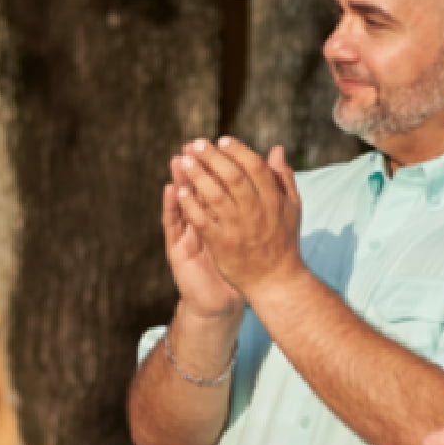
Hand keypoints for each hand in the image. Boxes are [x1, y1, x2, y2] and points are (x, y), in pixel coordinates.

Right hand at [165, 150, 244, 319]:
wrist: (225, 300)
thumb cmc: (239, 266)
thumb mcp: (250, 234)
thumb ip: (258, 209)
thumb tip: (272, 181)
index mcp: (220, 216)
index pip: (218, 185)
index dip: (218, 166)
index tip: (219, 144)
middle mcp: (202, 221)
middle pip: (198, 188)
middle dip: (196, 166)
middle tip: (192, 146)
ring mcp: (188, 233)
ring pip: (183, 201)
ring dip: (180, 179)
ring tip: (177, 159)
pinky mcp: (178, 249)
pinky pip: (173, 224)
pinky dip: (171, 206)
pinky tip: (170, 190)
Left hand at [174, 137, 303, 294]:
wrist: (276, 281)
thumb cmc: (284, 241)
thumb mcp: (291, 208)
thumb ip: (283, 178)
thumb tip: (277, 149)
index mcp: (273, 200)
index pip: (255, 167)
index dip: (238, 151)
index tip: (222, 140)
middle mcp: (256, 211)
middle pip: (232, 176)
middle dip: (212, 157)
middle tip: (196, 144)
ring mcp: (238, 228)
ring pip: (215, 195)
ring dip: (197, 175)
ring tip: (183, 160)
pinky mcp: (222, 244)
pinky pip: (203, 220)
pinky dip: (190, 204)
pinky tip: (179, 191)